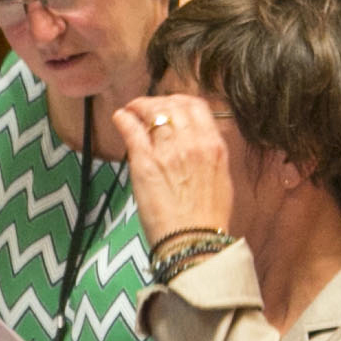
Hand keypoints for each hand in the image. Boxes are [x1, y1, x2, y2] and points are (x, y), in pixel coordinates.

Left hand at [113, 93, 234, 248]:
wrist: (193, 240)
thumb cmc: (207, 216)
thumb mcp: (221, 178)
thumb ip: (209, 154)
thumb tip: (199, 140)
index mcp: (214, 145)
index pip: (197, 106)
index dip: (180, 100)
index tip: (171, 104)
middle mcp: (192, 142)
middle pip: (172, 105)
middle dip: (158, 101)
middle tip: (146, 107)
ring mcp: (167, 151)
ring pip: (151, 112)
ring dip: (138, 107)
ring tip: (131, 111)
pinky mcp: (144, 162)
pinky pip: (131, 130)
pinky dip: (124, 119)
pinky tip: (120, 118)